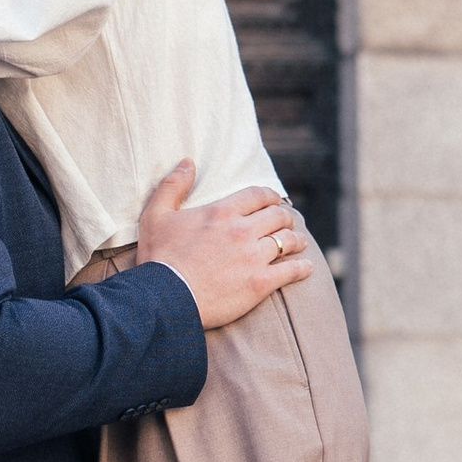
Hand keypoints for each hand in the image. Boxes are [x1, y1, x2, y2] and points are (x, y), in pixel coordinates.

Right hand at [135, 165, 311, 331]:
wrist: (164, 299)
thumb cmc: (159, 258)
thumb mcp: (156, 215)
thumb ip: (172, 185)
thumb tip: (188, 162)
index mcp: (222, 211)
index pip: (258, 195)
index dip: (270, 196)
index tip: (274, 201)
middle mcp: (242, 230)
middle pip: (278, 216)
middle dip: (285, 217)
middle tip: (286, 222)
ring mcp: (254, 257)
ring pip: (288, 241)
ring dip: (297, 240)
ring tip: (299, 242)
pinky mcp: (260, 283)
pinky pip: (291, 271)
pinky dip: (302, 268)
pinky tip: (306, 267)